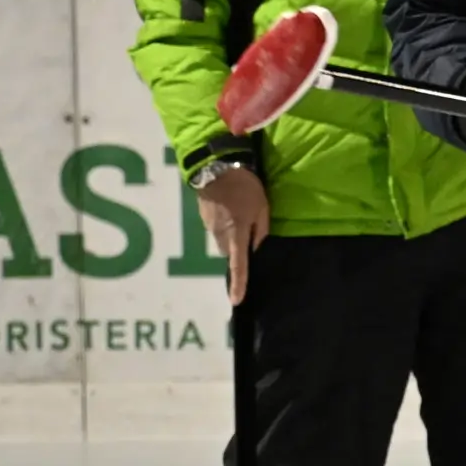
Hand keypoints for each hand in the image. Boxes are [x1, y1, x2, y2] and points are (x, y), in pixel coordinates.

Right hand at [196, 167, 268, 305]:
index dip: (239, 283)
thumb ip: (260, 231)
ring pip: (222, 240)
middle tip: (249, 236)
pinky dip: (224, 226)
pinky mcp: (203, 216)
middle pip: (230, 253)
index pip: (238, 265)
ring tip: (240, 217)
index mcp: (236, 235)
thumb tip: (257, 249)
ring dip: (231, 237)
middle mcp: (219, 234)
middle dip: (238, 252)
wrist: (214, 164)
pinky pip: (216, 228)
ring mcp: (208, 225)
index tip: (236, 300)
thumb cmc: (244, 187)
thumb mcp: (262, 208)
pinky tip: (230, 210)